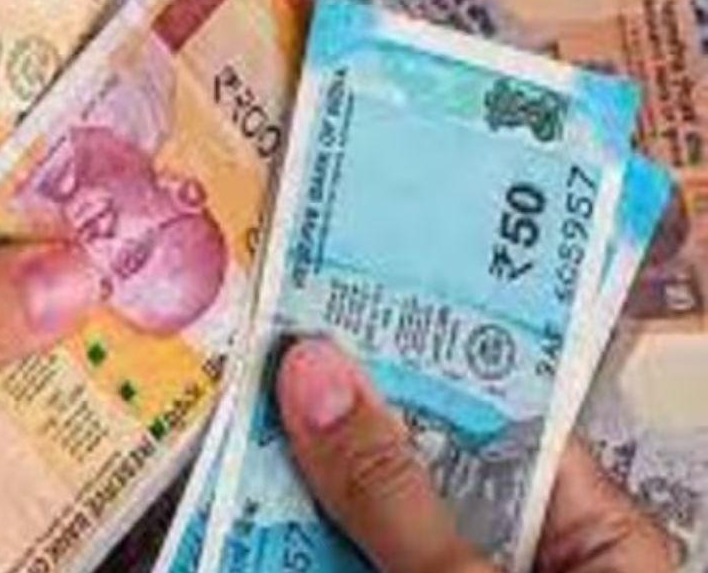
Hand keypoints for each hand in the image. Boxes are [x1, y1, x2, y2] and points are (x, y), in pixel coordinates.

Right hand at [276, 338, 677, 572]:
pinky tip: (253, 503)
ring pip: (380, 521)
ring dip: (311, 485)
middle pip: (428, 467)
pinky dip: (312, 541)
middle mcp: (532, 559)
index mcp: (600, 539)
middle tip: (263, 352)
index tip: (341, 294)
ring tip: (239, 416)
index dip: (424, 353)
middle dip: (347, 421)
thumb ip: (392, 493)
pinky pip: (355, 560)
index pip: (506, 415)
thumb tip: (315, 369)